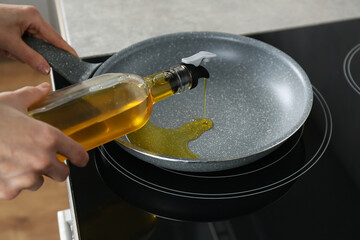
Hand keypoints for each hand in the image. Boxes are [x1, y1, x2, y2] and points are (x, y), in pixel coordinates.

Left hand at [0, 4, 77, 73]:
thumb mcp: (10, 43)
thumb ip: (30, 57)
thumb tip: (45, 68)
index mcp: (33, 18)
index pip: (55, 38)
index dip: (65, 50)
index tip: (74, 59)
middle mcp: (32, 19)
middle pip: (44, 43)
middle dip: (33, 53)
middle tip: (22, 56)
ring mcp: (24, 23)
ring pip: (33, 46)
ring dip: (21, 51)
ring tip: (7, 48)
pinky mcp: (18, 28)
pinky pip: (24, 44)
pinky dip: (16, 50)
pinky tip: (7, 48)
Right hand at [0, 83, 88, 199]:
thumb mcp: (12, 102)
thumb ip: (33, 96)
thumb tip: (44, 88)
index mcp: (48, 138)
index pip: (78, 154)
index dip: (80, 157)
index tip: (79, 159)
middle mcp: (42, 159)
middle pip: (62, 174)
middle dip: (55, 167)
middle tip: (41, 159)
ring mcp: (26, 177)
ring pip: (39, 183)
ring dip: (32, 175)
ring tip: (16, 161)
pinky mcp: (9, 190)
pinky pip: (17, 190)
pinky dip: (12, 183)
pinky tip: (2, 168)